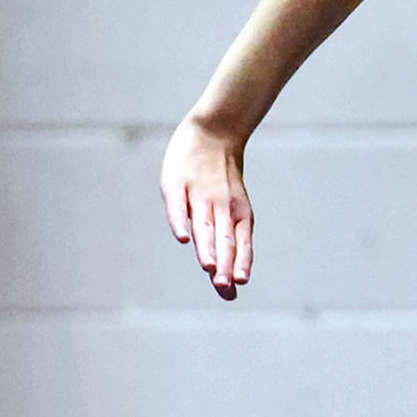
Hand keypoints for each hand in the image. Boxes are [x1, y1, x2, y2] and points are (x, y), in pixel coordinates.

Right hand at [159, 113, 253, 299]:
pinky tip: (183, 237)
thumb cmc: (223, 178)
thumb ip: (231, 241)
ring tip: (209, 267)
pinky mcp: (176, 182)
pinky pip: (178, 204)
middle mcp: (220, 204)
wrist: (214, 131)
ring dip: (207, 246)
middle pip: (223, 237)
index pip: (240, 241)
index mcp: (237, 211)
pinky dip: (180, 221)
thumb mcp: (233, 205)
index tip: (238, 285)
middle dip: (225, 262)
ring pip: (204, 223)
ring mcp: (199, 192)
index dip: (239, 262)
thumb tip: (233, 283)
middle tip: (224, 285)